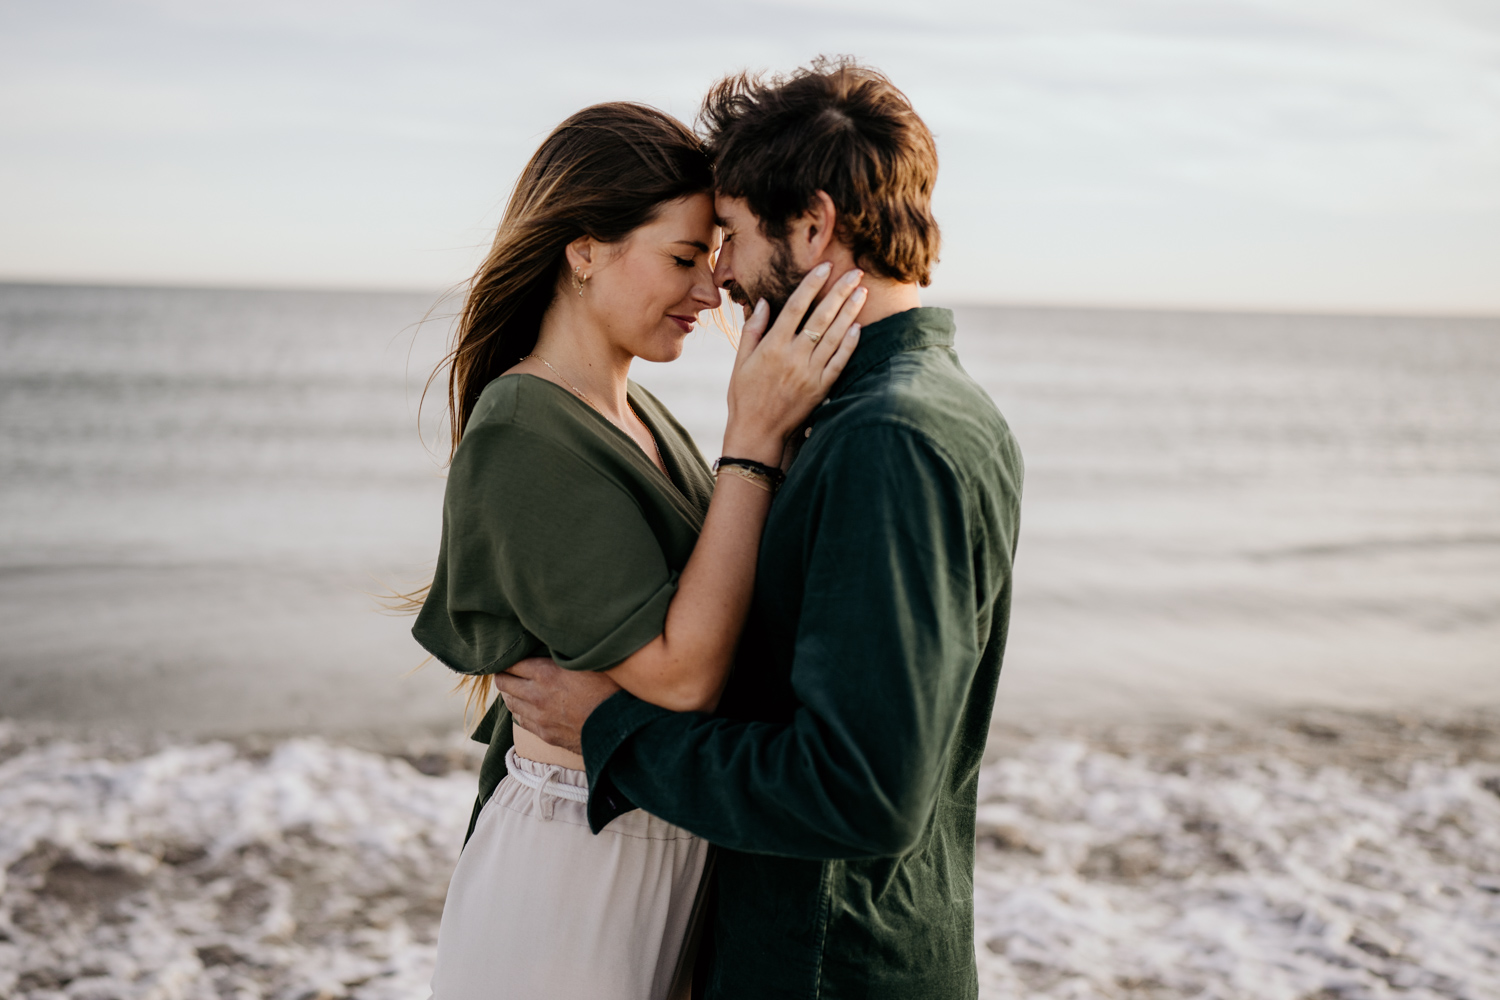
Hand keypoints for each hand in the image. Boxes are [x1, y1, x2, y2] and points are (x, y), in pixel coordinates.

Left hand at [492, 658, 620, 754]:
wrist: (619, 728)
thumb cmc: (610, 689)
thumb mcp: (590, 661)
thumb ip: (568, 651)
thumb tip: (559, 637)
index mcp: (545, 673)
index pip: (511, 663)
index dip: (509, 657)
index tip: (512, 653)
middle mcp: (536, 696)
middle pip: (504, 683)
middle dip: (504, 674)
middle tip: (509, 669)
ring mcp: (538, 717)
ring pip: (510, 703)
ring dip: (511, 693)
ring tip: (517, 686)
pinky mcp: (545, 734)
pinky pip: (521, 720)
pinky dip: (521, 711)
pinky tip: (528, 706)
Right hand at [724, 264, 864, 463]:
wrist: (758, 432)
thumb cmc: (745, 395)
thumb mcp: (740, 361)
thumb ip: (753, 329)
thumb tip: (764, 300)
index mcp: (772, 346)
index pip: (796, 306)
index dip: (812, 284)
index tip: (826, 266)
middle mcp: (794, 357)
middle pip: (821, 317)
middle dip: (840, 291)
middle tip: (856, 272)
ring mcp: (810, 373)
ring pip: (835, 336)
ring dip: (850, 312)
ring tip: (862, 293)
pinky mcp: (821, 389)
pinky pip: (840, 362)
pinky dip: (850, 344)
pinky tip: (859, 327)